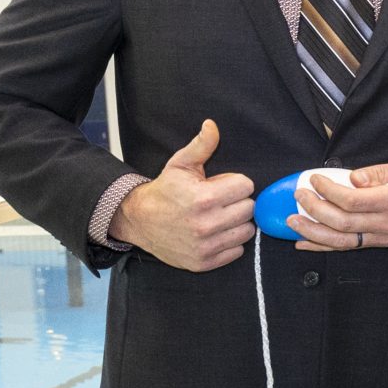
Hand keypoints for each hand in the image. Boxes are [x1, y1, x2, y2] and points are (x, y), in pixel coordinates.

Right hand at [112, 119, 254, 271]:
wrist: (138, 220)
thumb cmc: (165, 191)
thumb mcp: (180, 164)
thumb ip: (202, 145)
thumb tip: (212, 124)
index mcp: (204, 198)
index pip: (247, 186)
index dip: (235, 183)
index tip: (221, 186)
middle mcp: (206, 224)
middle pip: (249, 209)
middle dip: (237, 202)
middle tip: (219, 202)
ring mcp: (205, 246)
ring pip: (246, 231)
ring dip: (236, 223)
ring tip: (218, 217)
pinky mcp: (203, 262)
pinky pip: (237, 251)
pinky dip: (229, 243)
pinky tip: (214, 234)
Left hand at [295, 159, 387, 251]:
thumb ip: (381, 172)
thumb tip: (353, 177)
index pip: (351, 199)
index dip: (327, 189)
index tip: (314, 179)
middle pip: (341, 221)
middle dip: (313, 209)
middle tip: (299, 196)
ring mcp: (384, 236)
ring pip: (341, 240)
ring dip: (312, 232)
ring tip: (292, 221)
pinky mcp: (382, 242)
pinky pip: (348, 247)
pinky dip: (324, 246)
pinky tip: (305, 242)